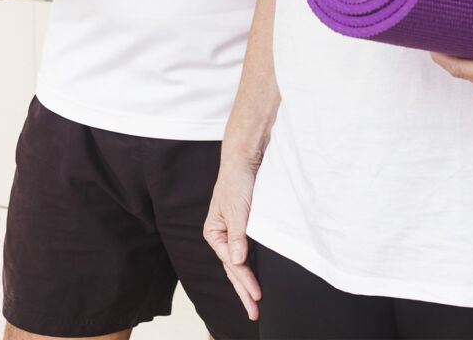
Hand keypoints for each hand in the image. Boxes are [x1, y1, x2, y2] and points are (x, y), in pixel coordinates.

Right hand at [203, 162, 261, 319]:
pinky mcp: (247, 228)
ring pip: (241, 263)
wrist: (245, 160)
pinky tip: (258, 278)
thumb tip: (238, 262)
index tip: (257, 296)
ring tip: (255, 302)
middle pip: (233, 268)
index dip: (244, 281)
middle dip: (244, 291)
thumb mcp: (237, 209)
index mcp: (214, 233)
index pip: (231, 263)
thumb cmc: (236, 181)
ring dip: (248, 282)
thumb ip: (238, 236)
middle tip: (254, 312)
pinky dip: (253, 266)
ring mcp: (234, 233)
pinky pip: (249, 252)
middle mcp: (222, 236)